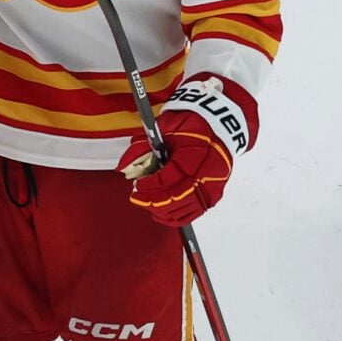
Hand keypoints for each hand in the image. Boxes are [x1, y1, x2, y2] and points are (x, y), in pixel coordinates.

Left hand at [121, 78, 255, 225]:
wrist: (219, 124)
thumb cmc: (190, 125)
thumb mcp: (164, 129)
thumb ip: (142, 148)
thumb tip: (123, 167)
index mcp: (195, 154)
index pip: (169, 178)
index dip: (150, 185)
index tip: (137, 185)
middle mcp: (207, 173)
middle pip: (176, 198)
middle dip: (152, 201)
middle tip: (137, 197)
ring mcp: (212, 186)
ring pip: (184, 209)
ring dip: (161, 210)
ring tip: (146, 202)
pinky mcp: (214, 194)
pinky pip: (193, 213)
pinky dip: (175, 216)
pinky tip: (160, 211)